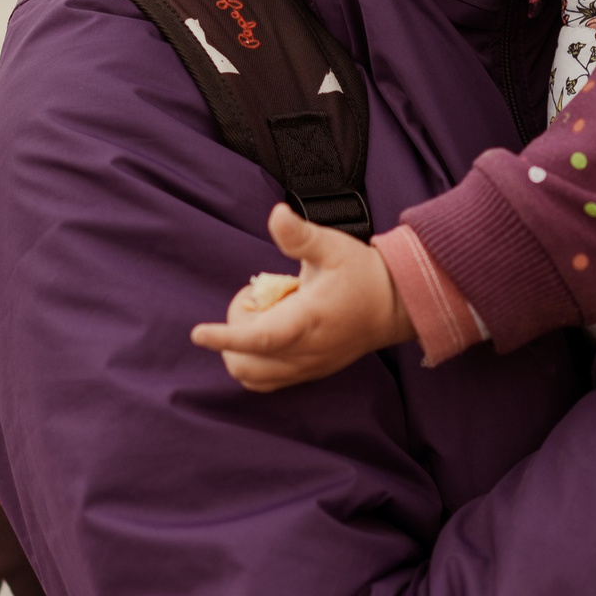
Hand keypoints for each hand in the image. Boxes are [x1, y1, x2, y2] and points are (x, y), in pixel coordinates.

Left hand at [189, 204, 415, 390]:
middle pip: (247, 364)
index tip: (198, 333)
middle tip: (256, 300)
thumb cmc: (362, 274)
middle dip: (234, 333)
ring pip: (253, 377)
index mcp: (309, 320)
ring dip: (242, 351)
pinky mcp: (310, 373)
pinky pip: (268, 381)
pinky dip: (255, 362)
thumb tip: (276, 214)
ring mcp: (307, 367)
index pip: (260, 339)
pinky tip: (268, 332)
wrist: (397, 305)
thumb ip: (300, 235)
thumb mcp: (333, 246)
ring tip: (262, 317)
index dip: (226, 337)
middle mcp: (306, 352)